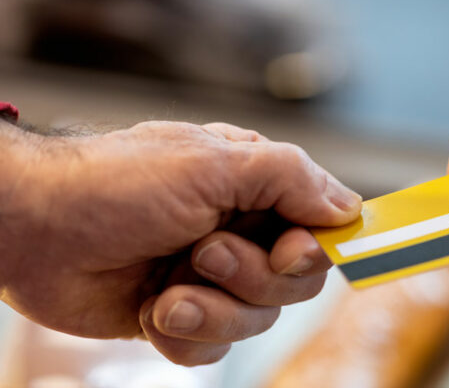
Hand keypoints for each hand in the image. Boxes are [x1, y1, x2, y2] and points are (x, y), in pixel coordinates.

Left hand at [0, 120, 361, 364]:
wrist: (34, 230)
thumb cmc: (118, 183)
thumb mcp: (212, 164)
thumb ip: (291, 178)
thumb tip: (349, 209)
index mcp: (256, 187)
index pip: (321, 225)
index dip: (314, 248)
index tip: (289, 252)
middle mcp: (242, 232)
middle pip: (296, 282)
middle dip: (252, 278)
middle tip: (204, 254)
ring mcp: (212, 277)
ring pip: (257, 320)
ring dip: (213, 310)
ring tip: (168, 290)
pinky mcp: (182, 316)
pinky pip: (214, 350)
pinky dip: (184, 335)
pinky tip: (152, 310)